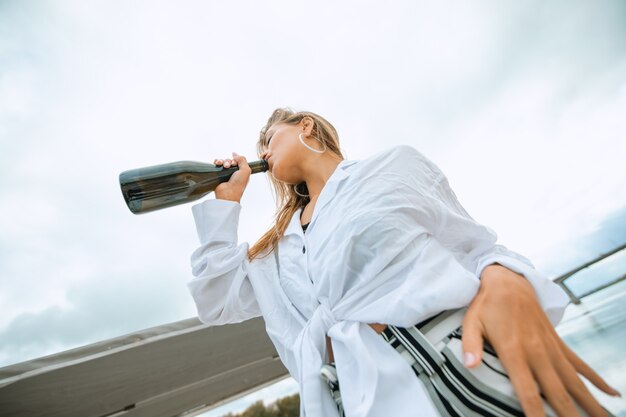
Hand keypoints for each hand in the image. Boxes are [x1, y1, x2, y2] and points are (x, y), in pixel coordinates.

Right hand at [213, 152, 250, 202]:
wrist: (228, 193)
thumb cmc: (238, 184)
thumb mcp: (246, 170)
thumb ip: (242, 159)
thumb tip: (235, 154)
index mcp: (241, 172)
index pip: (237, 161)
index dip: (236, 160)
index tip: (234, 163)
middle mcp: (233, 173)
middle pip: (229, 161)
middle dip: (228, 161)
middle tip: (228, 166)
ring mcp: (225, 174)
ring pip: (223, 162)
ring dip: (222, 161)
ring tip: (223, 166)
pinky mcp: (217, 175)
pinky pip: (216, 165)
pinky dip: (216, 162)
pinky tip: (217, 163)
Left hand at [461, 264, 619, 416]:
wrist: (509, 280)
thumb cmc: (486, 304)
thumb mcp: (471, 322)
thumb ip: (470, 345)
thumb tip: (469, 365)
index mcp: (514, 351)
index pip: (528, 391)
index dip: (536, 413)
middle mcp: (537, 352)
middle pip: (557, 392)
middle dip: (569, 415)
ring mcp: (550, 347)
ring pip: (574, 382)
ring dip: (590, 403)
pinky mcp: (557, 342)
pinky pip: (580, 364)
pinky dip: (596, 379)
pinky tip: (611, 394)